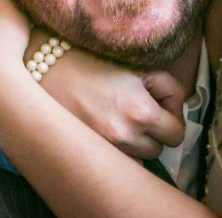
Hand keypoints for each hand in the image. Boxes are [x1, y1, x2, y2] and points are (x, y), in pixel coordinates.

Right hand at [38, 41, 186, 158]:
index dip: (173, 117)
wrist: (44, 65)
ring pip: (137, 160)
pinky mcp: (86, 151)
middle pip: (158, 150)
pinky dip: (117, 152)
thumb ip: (166, 86)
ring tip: (122, 120)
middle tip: (142, 111)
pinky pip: (114, 162)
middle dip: (154, 133)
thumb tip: (177, 106)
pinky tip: (107, 130)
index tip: (162, 106)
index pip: (177, 134)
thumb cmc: (90, 59)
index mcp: (140, 111)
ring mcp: (103, 147)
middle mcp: (123, 135)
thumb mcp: (137, 65)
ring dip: (136, 144)